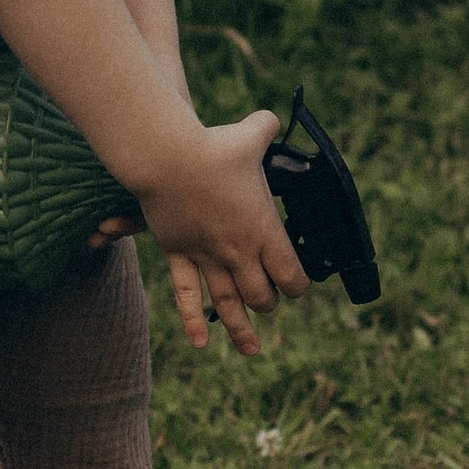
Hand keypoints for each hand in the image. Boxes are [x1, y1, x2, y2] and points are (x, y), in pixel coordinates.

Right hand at [129, 108, 307, 353]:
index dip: (298, 285)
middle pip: (261, 294)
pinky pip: (186, 295)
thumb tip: (270, 119)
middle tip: (270, 302)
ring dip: (240, 328)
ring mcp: (207, 256)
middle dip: (269, 302)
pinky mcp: (179, 254)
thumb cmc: (213, 147)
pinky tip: (200, 343)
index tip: (299, 286)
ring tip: (251, 349)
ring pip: (228, 303)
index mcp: (264, 229)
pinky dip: (193, 321)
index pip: (290, 273)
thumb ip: (264, 129)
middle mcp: (238, 251)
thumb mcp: (249, 135)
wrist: (169, 158)